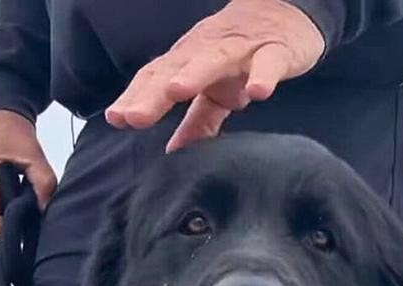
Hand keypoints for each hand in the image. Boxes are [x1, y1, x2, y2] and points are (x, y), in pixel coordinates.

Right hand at [0, 110, 56, 238]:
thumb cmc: (13, 134)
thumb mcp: (35, 157)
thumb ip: (43, 184)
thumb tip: (45, 208)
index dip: (7, 230)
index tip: (25, 229)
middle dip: (7, 226)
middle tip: (28, 218)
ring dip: (4, 218)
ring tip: (23, 206)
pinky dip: (0, 209)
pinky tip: (15, 200)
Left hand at [105, 0, 324, 152]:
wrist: (285, 15)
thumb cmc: (242, 58)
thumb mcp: (217, 93)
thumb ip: (197, 122)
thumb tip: (174, 154)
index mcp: (188, 60)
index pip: (156, 77)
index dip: (136, 97)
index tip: (116, 119)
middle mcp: (207, 51)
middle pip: (176, 69)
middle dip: (154, 93)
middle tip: (135, 118)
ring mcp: (242, 49)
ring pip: (216, 58)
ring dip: (196, 74)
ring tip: (178, 91)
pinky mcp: (276, 50)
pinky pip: (269, 62)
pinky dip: (263, 75)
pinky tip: (258, 93)